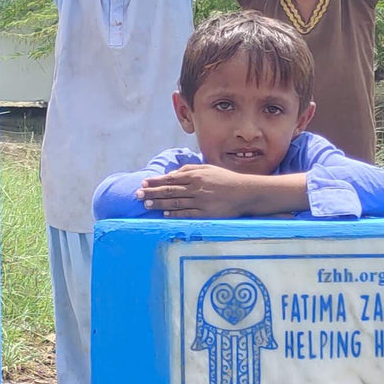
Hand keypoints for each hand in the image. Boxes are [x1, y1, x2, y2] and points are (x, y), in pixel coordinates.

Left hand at [137, 163, 254, 216]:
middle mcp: (196, 187)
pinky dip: (174, 214)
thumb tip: (171, 174)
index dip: (155, 182)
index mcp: (196, 175)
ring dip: (159, 204)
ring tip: (146, 205)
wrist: (246, 192)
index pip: (170, 179)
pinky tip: (164, 214)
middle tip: (137, 195)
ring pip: (175, 203)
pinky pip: (187, 214)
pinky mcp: (207, 213)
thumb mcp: (207, 168)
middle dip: (151, 193)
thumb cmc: (225, 179)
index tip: (143, 184)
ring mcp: (201, 201)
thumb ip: (189, 169)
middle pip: (169, 191)